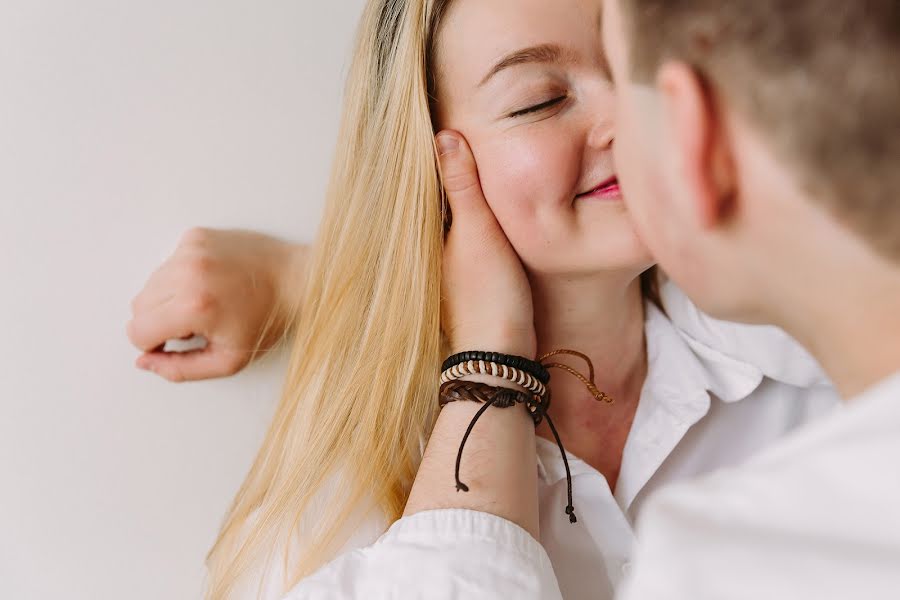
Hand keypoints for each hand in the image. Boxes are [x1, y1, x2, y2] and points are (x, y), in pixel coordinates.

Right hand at [127, 227, 306, 381]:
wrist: (297, 279)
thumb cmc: (268, 319)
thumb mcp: (228, 359)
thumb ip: (181, 368)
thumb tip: (145, 362)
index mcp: (194, 306)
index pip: (138, 331)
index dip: (154, 344)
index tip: (177, 342)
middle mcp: (188, 272)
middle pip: (138, 306)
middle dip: (161, 321)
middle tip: (196, 324)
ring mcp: (191, 249)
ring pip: (150, 283)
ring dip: (169, 298)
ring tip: (205, 302)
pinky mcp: (196, 236)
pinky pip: (168, 262)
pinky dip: (182, 275)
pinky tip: (210, 281)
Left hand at [437, 131, 535, 358]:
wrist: (501, 354)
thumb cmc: (489, 294)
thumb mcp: (478, 231)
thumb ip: (462, 185)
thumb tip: (444, 134)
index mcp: (424, 234)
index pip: (422, 182)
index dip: (429, 152)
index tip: (433, 116)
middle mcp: (430, 249)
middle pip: (435, 199)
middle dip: (443, 170)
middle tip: (452, 127)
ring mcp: (447, 266)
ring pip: (451, 218)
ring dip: (458, 193)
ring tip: (468, 156)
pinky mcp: (467, 279)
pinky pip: (465, 235)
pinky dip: (471, 216)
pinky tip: (485, 206)